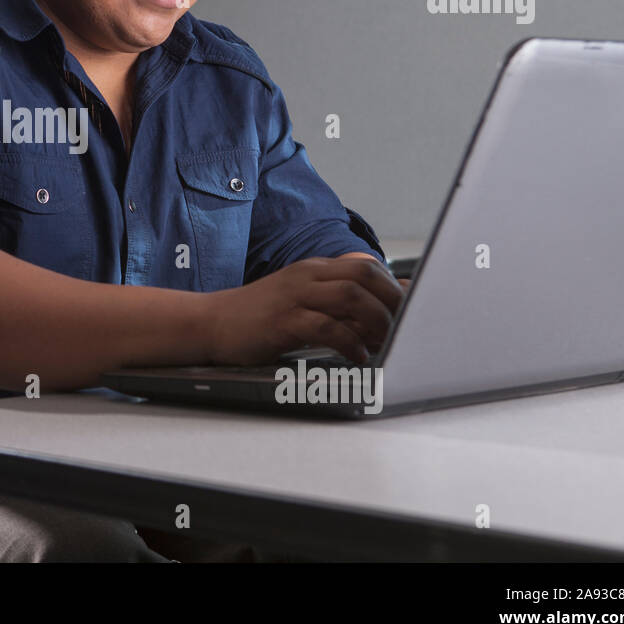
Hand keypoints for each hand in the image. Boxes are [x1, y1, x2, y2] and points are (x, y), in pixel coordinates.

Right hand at [206, 256, 405, 365]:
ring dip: (375, 320)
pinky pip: (326, 327)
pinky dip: (348, 342)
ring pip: (349, 297)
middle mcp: (307, 277)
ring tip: (385, 342)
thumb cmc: (258, 317)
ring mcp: (294, 297)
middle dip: (392, 300)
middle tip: (406, 326)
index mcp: (313, 270)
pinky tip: (357, 356)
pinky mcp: (283, 321)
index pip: (365, 266)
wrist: (211, 322)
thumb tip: (377, 316)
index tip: (412, 309)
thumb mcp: (299, 301)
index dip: (394, 286)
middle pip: (363, 275)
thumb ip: (334, 305)